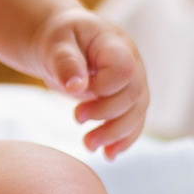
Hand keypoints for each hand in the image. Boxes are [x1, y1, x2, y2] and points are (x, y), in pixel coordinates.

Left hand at [31, 7, 147, 158]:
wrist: (62, 44)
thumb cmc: (58, 39)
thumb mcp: (55, 44)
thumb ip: (66, 62)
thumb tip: (76, 87)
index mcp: (115, 44)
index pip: (124, 69)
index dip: (104, 87)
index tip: (75, 91)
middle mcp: (133, 63)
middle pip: (134, 95)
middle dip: (107, 115)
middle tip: (76, 119)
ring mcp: (134, 82)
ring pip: (137, 113)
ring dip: (115, 134)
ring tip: (88, 144)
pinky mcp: (129, 100)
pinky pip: (134, 123)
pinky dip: (123, 141)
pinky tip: (108, 154)